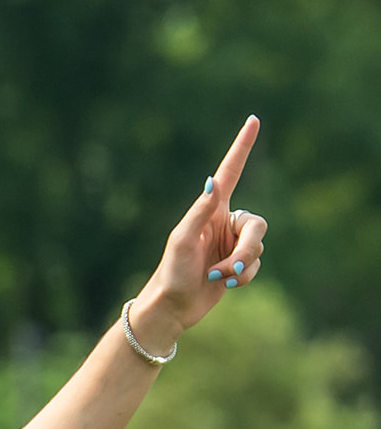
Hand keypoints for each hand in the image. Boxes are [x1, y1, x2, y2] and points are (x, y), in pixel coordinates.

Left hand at [128, 115, 268, 353]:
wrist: (172, 308)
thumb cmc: (171, 273)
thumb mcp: (182, 240)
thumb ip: (200, 211)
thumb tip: (213, 180)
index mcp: (210, 211)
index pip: (230, 173)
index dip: (241, 148)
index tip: (253, 120)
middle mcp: (223, 224)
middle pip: (256, 225)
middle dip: (246, 248)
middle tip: (226, 269)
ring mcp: (231, 244)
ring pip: (258, 246)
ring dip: (241, 265)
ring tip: (219, 278)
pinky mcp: (237, 265)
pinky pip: (255, 265)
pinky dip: (243, 277)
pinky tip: (226, 285)